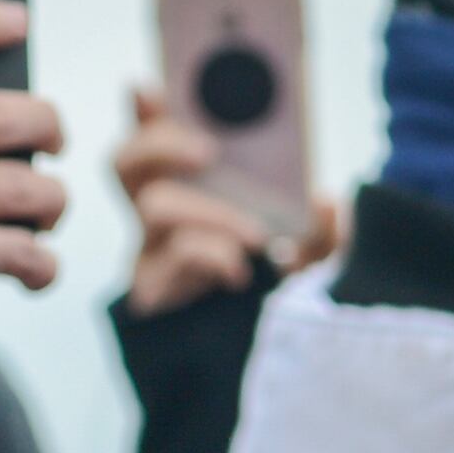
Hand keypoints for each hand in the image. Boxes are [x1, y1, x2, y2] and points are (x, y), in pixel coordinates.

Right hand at [116, 84, 339, 315]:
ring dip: (210, 213)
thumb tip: (327, 201)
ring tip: (254, 236)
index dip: (145, 114)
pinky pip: (164, 263)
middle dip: (159, 144)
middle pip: (126, 164)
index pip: (158, 142)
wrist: (276, 365)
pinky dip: (205, 256)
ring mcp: (151, 258)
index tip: (147, 87)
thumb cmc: (285, 303)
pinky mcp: (152, 297)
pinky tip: (237, 270)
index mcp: (194, 196)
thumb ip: (324, 231)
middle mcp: (163, 222)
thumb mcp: (315, 260)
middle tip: (207, 152)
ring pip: (154, 209)